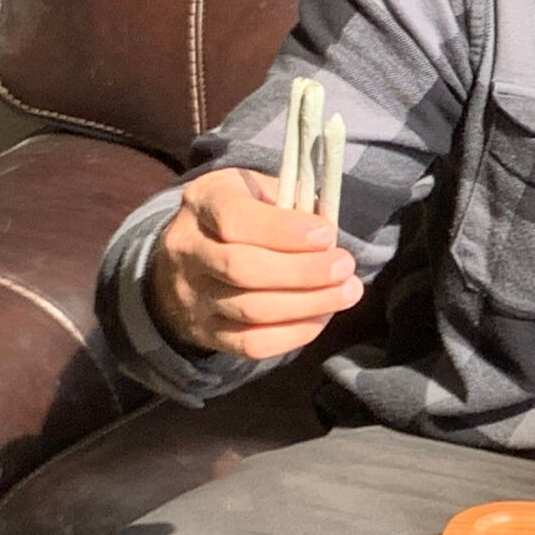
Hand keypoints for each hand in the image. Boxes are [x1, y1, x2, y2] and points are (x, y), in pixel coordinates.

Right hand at [147, 167, 359, 359]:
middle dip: (303, 271)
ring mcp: (191, 294)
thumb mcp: (262, 191)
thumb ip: (292, 204)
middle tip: (344, 267)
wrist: (195, 254)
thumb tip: (327, 238)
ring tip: (347, 292)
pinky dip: (294, 333)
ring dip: (308, 303)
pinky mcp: (205, 331)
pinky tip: (322, 315)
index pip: (235, 219)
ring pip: (250, 309)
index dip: (284, 231)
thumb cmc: (246, 215)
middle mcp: (187, 249)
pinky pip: (251, 343)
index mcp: (203, 201)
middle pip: (241, 268)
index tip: (326, 235)